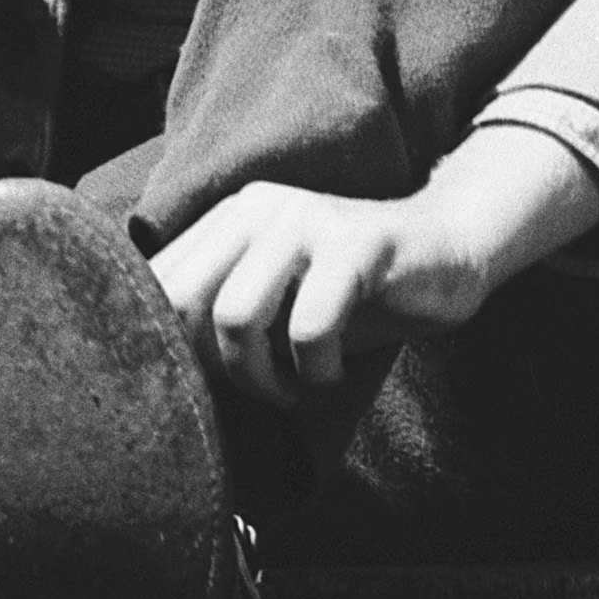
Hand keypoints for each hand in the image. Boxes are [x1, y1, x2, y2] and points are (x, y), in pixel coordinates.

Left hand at [150, 126, 598, 405]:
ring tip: (292, 387)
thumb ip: (215, 316)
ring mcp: (310, 220)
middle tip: (258, 391)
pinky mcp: (359, 243)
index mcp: (232, 217)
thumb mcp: (276, 300)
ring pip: (237, 315)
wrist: (448, 251)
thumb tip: (150, 373)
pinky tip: (332, 370)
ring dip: (260, 376)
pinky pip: (309, 326)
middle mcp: (261, 207)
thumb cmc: (351, 292)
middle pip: (184, 305)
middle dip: (212, 369)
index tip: (209, 388)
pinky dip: (315, 368)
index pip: (157, 288)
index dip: (169, 352)